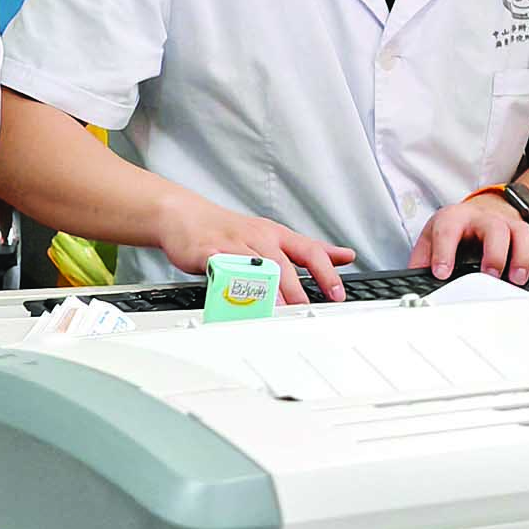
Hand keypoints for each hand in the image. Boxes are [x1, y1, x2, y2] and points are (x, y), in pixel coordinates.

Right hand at [155, 194, 353, 304]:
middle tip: (304, 313)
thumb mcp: (272, 235)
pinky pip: (221, 268)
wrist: (183, 215)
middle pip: (282, 264)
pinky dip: (231, 284)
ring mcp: (232, 244)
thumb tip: (345, 256)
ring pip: (255, 267)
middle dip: (295, 290)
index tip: (336, 295)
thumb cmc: (227, 230)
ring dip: (268, 292)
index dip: (325, 272)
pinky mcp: (207, 252)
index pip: (308, 251)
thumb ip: (308, 250)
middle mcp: (257, 238)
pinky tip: (236, 298)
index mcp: (275, 235)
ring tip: (277, 312)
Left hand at [411, 194, 528, 285]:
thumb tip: (413, 285)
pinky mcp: (527, 237)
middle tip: (490, 274)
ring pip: (522, 234)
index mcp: (454, 218)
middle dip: (493, 252)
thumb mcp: (431, 239)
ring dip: (522, 257)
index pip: (447, 230)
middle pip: (494, 228)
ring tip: (518, 280)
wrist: (478, 213)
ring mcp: (509, 226)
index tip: (442, 273)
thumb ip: (422, 261)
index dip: (443, 251)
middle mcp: (483, 219)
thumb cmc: (453, 230)